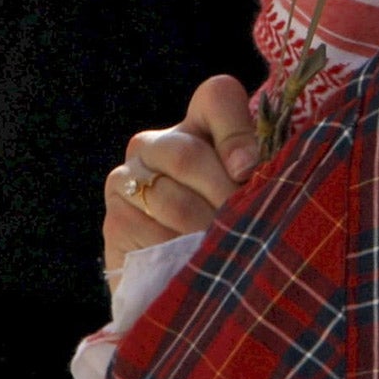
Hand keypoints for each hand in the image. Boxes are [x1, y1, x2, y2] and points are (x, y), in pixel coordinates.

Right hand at [104, 74, 259, 273]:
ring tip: (224, 249)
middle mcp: (158, 143)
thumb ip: (262, 169)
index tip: (248, 172)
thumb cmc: (241, 227)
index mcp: (202, 123)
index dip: (235, 132)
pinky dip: (177, 252)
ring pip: (170, 198)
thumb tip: (247, 168)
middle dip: (222, 196)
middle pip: (187, 155)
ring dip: (203, 230)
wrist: (201, 282)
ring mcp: (129, 179)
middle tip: (244, 225)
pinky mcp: (116, 219)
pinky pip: (148, 232)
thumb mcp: (258, 193)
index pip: (216, 96)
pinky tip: (192, 262)